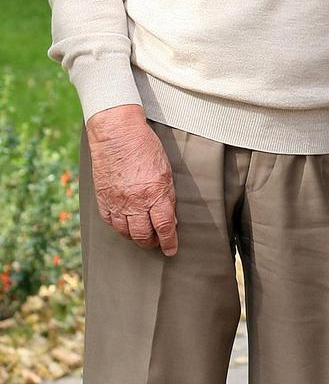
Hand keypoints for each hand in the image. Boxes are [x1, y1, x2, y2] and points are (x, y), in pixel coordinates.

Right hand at [85, 104, 178, 255]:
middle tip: (157, 243)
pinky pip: (109, 221)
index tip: (171, 250)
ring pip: (124, 231)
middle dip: (151, 242)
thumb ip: (167, 196)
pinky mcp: (101, 197)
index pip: (164, 227)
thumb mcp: (166, 172)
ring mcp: (116, 201)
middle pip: (143, 234)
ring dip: (135, 237)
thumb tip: (170, 217)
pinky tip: (124, 225)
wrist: (116, 133)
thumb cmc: (145, 147)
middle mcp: (134, 201)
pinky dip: (118, 227)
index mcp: (155, 194)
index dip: (169, 242)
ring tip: (142, 236)